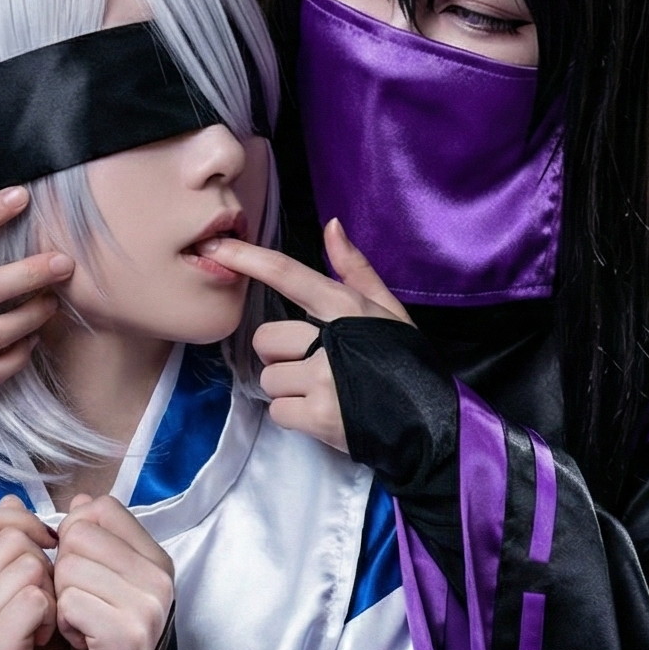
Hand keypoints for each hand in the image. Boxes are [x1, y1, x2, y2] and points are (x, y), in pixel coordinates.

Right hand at [0, 497, 74, 649]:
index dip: (22, 521)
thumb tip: (10, 497)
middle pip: (10, 538)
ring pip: (27, 565)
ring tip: (46, 624)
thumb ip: (15, 546)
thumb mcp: (27, 589)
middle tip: (46, 605)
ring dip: (52, 593)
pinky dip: (54, 616)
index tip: (47, 548)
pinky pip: (35, 598)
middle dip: (44, 564)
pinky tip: (48, 639)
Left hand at [52, 497, 175, 649]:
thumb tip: (80, 501)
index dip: (74, 539)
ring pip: (68, 566)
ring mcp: (148, 605)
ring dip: (61, 601)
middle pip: (78, 534)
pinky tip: (82, 644)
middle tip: (80, 610)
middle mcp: (160, 578)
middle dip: (63, 573)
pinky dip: (63, 624)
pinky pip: (69, 600)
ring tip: (82, 629)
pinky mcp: (128, 633)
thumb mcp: (97, 585)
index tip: (83, 578)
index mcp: (155, 559)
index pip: (99, 508)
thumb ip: (92, 541)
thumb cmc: (96, 648)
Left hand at [205, 218, 410, 454]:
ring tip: (324, 394)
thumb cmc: (406, 364)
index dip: (248, 259)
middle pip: (265, 339)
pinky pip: (278, 411)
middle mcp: (331, 340)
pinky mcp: (318, 416)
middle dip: (281, 358)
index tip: (217, 247)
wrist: (431, 423)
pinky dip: (295, 418)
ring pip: (270, 379)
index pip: (288, 275)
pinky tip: (323, 415)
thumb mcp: (388, 311)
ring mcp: (323, 379)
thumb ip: (354, 270)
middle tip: (314, 369)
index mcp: (346, 307)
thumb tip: (330, 226)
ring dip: (289, 391)